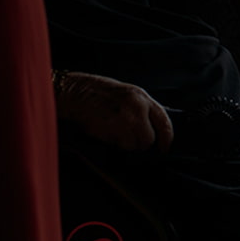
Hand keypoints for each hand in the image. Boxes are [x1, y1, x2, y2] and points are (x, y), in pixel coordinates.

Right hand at [54, 72, 172, 153]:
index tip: (164, 148)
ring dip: (125, 144)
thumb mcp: (127, 94)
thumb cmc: (97, 92)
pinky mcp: (110, 130)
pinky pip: (118, 145)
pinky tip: (105, 131)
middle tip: (128, 137)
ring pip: (133, 145)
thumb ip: (142, 109)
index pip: (164, 123)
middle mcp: (137, 108)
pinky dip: (112, 143)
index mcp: (142, 98)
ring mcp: (123, 120)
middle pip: (149, 139)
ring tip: (113, 130)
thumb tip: (152, 128)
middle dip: (140, 142)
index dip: (166, 139)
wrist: (73, 92)